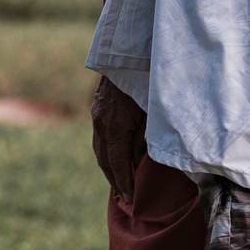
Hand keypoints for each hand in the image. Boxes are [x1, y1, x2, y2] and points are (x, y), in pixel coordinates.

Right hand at [91, 75, 146, 203]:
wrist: (129, 49)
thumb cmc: (148, 80)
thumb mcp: (152, 113)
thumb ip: (145, 140)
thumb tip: (138, 163)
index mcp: (115, 127)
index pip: (117, 164)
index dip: (124, 184)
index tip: (130, 201)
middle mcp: (101, 123)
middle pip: (104, 160)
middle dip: (115, 181)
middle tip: (125, 199)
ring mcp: (96, 114)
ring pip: (99, 149)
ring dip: (109, 167)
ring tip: (120, 183)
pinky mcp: (97, 107)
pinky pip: (99, 136)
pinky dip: (107, 151)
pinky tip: (115, 157)